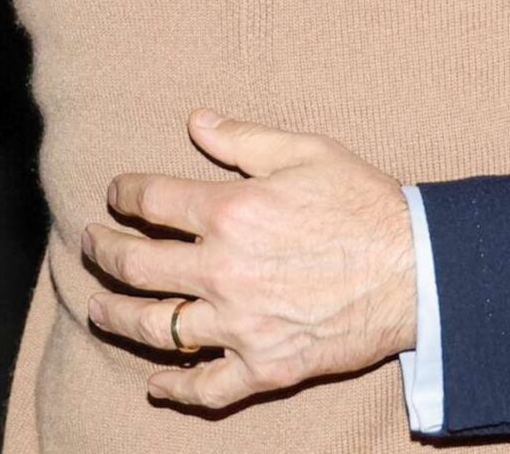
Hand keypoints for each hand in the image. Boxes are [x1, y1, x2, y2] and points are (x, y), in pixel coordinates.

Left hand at [82, 111, 416, 410]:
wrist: (417, 271)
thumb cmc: (364, 203)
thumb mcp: (306, 152)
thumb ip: (243, 138)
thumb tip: (195, 121)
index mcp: (231, 212)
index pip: (151, 202)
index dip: (124, 194)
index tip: (118, 194)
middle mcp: (224, 270)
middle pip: (136, 265)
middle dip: (104, 252)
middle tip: (92, 244)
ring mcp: (240, 325)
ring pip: (156, 327)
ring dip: (117, 316)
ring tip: (99, 306)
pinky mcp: (264, 366)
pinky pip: (205, 387)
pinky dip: (173, 387)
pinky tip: (156, 381)